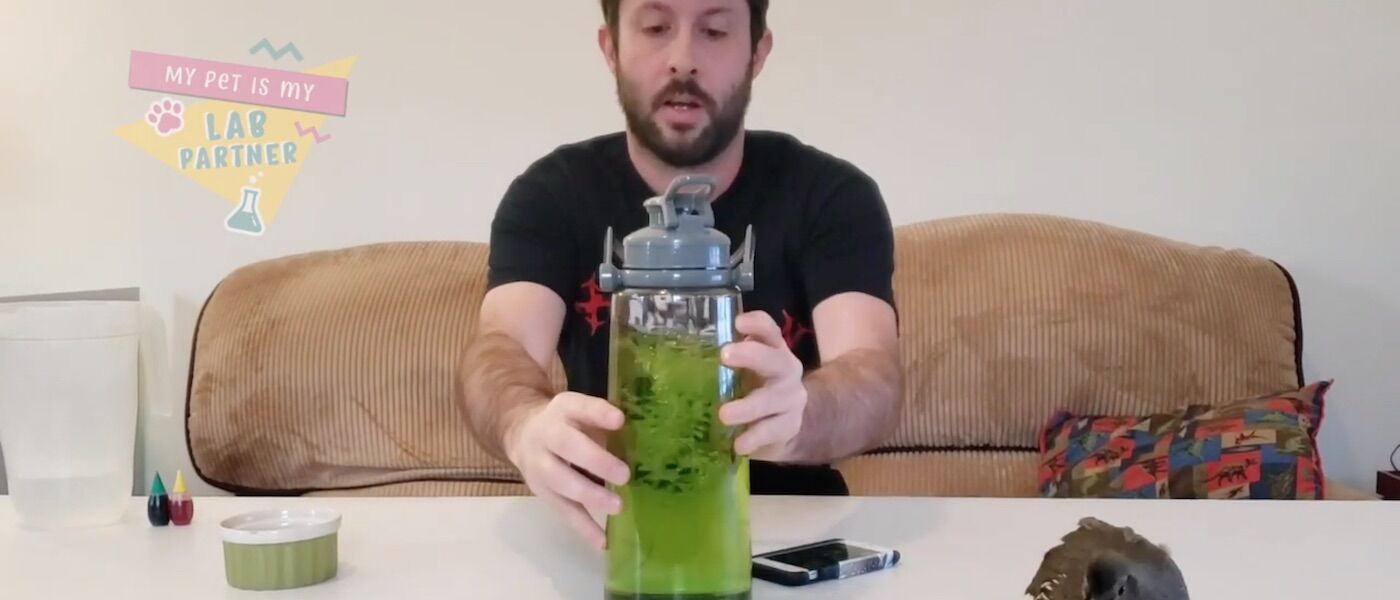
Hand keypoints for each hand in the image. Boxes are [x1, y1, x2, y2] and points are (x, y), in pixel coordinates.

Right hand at [503, 393, 630, 549]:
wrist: (522, 433)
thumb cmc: (568, 423)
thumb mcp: (583, 410)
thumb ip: (606, 421)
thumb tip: (645, 438)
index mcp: (563, 409)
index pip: (580, 407)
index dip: (599, 414)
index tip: (620, 421)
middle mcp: (547, 436)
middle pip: (568, 447)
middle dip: (596, 462)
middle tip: (624, 475)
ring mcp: (540, 466)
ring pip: (562, 482)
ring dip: (590, 496)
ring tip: (617, 507)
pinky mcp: (542, 492)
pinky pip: (563, 511)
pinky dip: (583, 528)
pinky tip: (602, 541)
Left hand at [718, 311, 807, 461]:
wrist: (784, 423)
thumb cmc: (754, 389)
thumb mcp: (743, 371)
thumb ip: (725, 362)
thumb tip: (677, 357)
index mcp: (773, 350)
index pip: (769, 330)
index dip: (756, 323)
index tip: (737, 322)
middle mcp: (786, 370)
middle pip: (774, 359)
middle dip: (751, 355)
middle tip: (724, 356)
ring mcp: (791, 399)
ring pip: (772, 399)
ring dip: (748, 407)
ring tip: (724, 415)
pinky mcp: (789, 425)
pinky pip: (773, 430)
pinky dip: (754, 437)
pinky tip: (738, 445)